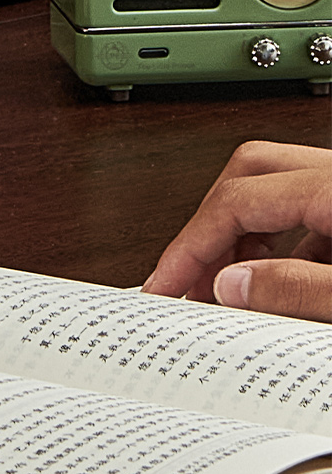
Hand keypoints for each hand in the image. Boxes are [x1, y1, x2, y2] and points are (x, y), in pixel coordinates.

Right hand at [142, 140, 330, 321]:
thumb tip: (233, 285)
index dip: (189, 247)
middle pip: (249, 177)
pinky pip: (310, 219)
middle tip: (189, 284)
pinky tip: (275, 293)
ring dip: (242, 243)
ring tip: (227, 296)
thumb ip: (293, 289)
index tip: (163, 285)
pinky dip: (281, 253)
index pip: (236, 201)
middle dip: (207, 231)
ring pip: (279, 198)